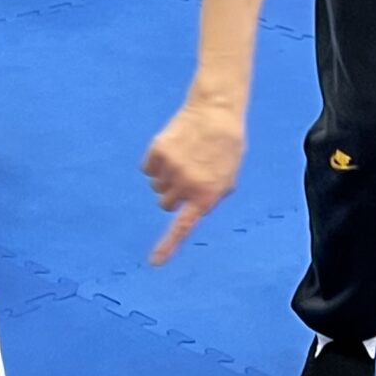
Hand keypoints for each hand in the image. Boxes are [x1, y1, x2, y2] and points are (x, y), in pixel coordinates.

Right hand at [142, 94, 245, 263]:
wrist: (216, 112)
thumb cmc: (226, 147)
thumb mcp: (227, 178)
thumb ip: (209, 198)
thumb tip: (189, 210)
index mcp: (206, 195)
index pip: (183, 228)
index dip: (167, 246)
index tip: (154, 263)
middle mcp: (186, 185)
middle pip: (165, 204)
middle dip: (173, 194)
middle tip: (187, 175)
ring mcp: (170, 169)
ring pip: (156, 186)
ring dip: (166, 177)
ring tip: (184, 157)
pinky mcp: (157, 152)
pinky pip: (148, 169)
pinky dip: (156, 163)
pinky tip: (172, 149)